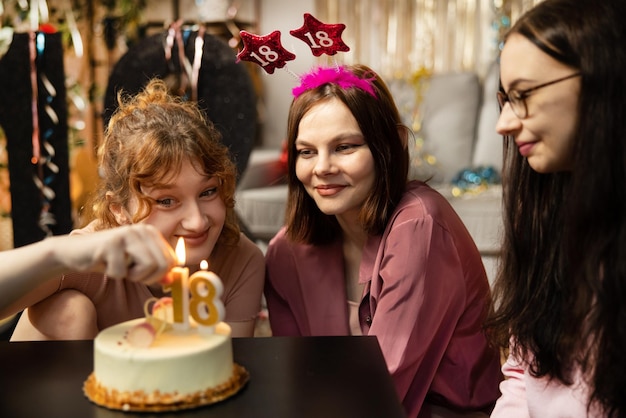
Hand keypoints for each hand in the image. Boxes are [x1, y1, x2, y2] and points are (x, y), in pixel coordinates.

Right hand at [61, 224, 175, 283]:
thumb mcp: (136, 265)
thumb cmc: (109, 259)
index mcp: (151, 232)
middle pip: (162, 265)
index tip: (144, 275)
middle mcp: (141, 229)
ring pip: (147, 266)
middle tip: (130, 273)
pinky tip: (104, 263)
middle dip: (147, 277)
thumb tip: (174, 280)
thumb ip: (156, 271)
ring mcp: (126, 235)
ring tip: (118, 266)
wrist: (76, 252)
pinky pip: (121, 272)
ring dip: (131, 275)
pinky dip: (113, 274)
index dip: (160, 275)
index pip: (172, 261)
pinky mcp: (110, 244)